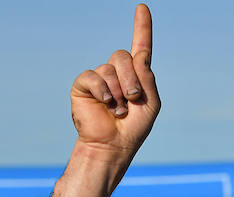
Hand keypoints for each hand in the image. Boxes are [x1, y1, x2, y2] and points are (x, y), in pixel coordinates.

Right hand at [70, 4, 159, 157]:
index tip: (142, 8)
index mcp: (136, 76)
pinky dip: (102, 91)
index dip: (142, 27)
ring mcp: (99, 78)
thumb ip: (147, 77)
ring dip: (118, 90)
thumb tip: (140, 54)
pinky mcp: (83, 86)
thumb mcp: (150, 102)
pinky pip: (93, 76)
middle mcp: (117, 73)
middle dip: (131, 78)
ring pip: (109, 68)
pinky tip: (106, 104)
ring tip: (118, 109)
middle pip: (123, 55)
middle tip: (132, 98)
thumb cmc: (134, 128)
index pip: (140, 47)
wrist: (113, 145)